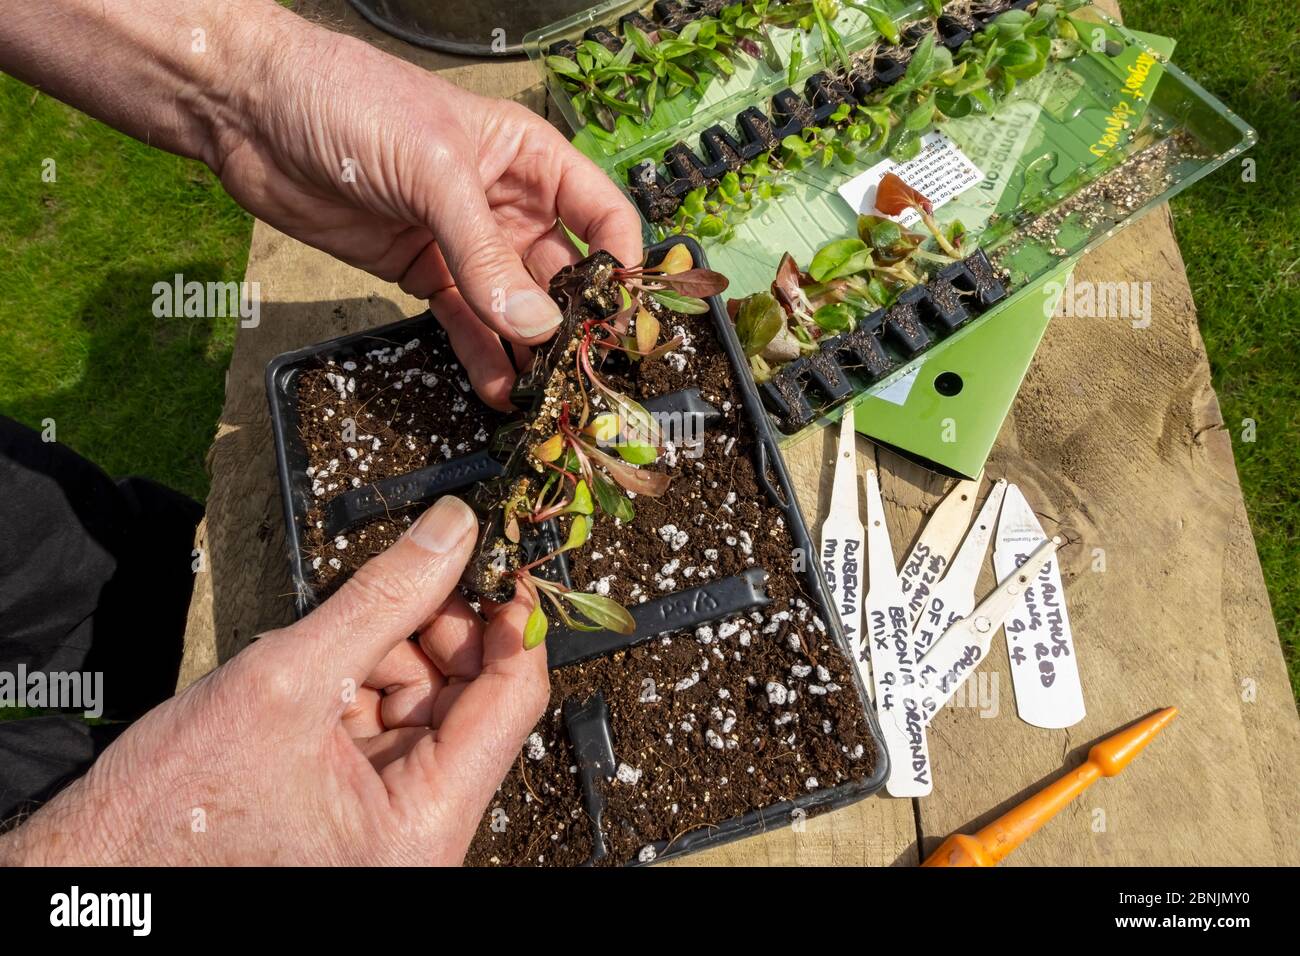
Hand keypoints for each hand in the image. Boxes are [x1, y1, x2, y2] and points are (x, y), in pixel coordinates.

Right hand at [0, 496, 548, 864]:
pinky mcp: (364, 807)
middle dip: (439, 632)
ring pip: (432, 704)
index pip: (511, 700)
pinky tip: (323, 672)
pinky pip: (393, 725)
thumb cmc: (172, 809)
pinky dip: (367, 681)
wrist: (103, 867)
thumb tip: (452, 532)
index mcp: (421, 826)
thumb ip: (382, 598)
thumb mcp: (285, 679)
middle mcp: (421, 834)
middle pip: (474, 699)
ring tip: (332, 644)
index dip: (512, 619)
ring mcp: (394, 822)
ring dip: (394, 653)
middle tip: (404, 583)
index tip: (499, 560)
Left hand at [212, 17, 642, 408]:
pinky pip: (466, 322)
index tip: (622, 318)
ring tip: (544, 396)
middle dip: (575, 321)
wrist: (254, 114)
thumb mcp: (433, 174)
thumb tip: (538, 326)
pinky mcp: (422, 274)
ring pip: (515, 306)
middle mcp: (506, 203)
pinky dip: (484, 357)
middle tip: (584, 373)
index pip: (600, 214)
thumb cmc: (353, 105)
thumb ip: (485, 254)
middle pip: (563, 271)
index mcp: (529, 159)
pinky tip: (500, 390)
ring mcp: (464, 243)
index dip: (620, 264)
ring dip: (532, 350)